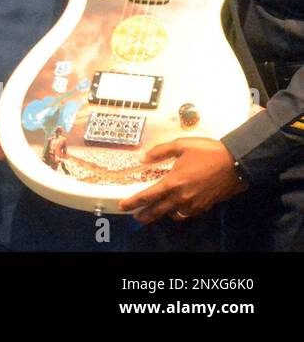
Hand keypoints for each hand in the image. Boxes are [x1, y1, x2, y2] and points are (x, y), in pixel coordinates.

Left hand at [118, 137, 246, 223]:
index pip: (148, 196)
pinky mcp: (206, 206)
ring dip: (163, 215)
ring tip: (156, 212)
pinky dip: (180, 213)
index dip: (134, 202)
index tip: (123, 206)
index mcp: (173, 182)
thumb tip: (143, 158)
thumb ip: (160, 152)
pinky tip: (177, 209)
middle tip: (136, 216)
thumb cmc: (208, 152)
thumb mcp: (181, 144)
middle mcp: (182, 197)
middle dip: (145, 215)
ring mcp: (195, 204)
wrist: (237, 162)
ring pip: (174, 215)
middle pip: (158, 211)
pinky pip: (188, 214)